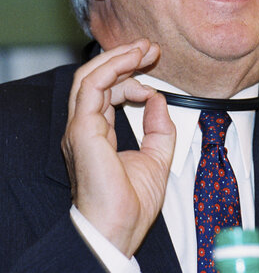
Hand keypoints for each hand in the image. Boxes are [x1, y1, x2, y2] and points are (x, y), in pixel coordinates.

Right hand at [61, 39, 175, 256]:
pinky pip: (92, 85)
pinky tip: (134, 61)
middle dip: (124, 58)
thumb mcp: (157, 157)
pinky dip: (113, 67)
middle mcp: (85, 126)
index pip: (108, 92)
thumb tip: (158, 99)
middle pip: (98, 78)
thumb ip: (159, 127)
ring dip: (118, 57)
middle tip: (149, 47)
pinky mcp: (82, 127)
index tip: (153, 68)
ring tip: (143, 48)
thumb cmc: (130, 203)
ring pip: (90, 75)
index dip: (130, 75)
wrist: (118, 229)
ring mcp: (81, 126)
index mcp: (98, 133)